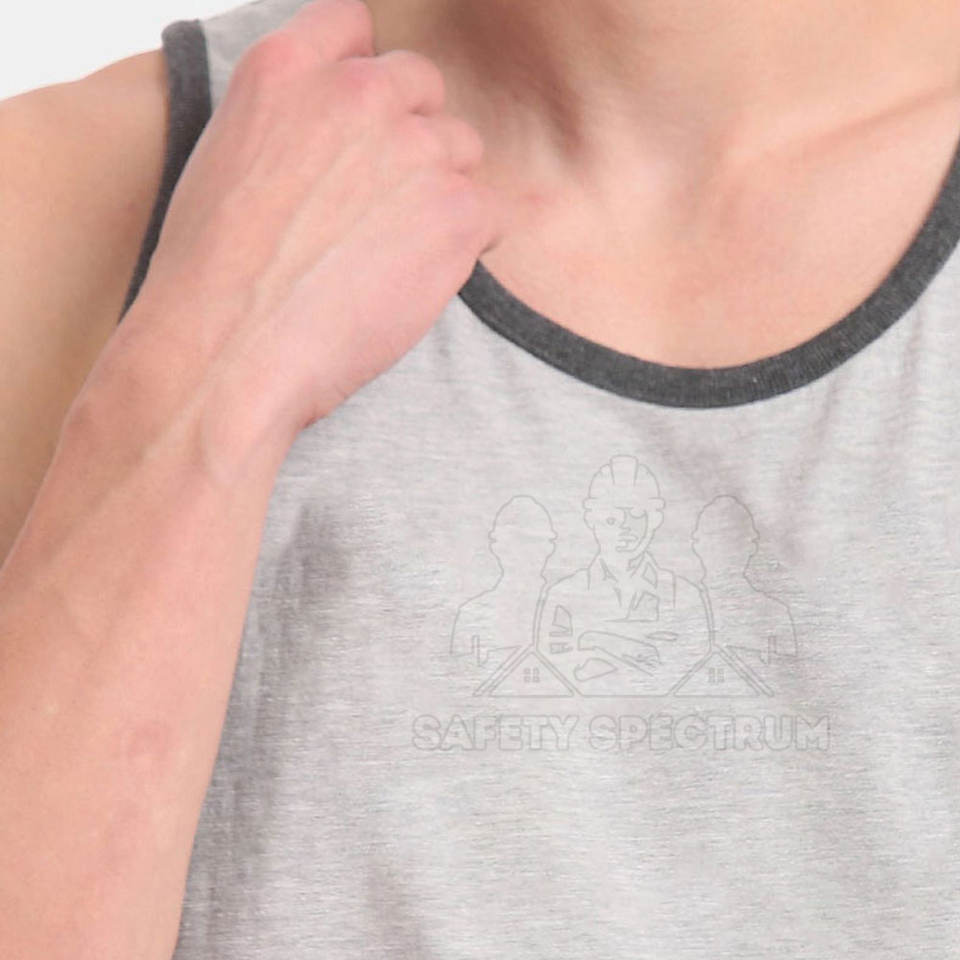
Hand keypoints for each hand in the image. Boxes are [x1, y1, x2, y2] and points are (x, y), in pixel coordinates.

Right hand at [110, 0, 502, 442]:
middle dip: (410, 134)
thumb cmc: (212, 279)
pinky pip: (488, 213)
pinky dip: (466, 243)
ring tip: (394, 250)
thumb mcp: (225, 163)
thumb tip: (336, 138)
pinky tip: (419, 277)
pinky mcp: (457, 210)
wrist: (230, 350)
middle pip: (420, 84)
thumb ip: (289, 123)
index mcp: (286, 68)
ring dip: (440, 190)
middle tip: (382, 202)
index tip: (362, 122)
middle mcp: (358, 93)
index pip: (355, 25)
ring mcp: (415, 148)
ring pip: (460, 148)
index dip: (365, 73)